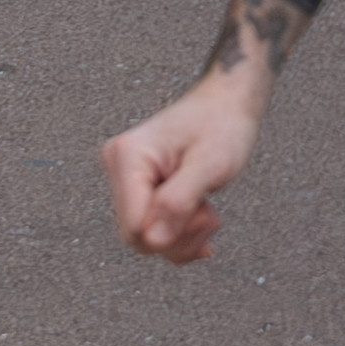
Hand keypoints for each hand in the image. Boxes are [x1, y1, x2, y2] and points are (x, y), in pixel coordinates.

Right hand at [102, 75, 265, 263]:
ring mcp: (126, 180)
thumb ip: (179, 202)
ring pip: (148, 238)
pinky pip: (153, 232)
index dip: (171, 232)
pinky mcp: (138, 190)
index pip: (135, 227)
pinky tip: (199, 216)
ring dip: (185, 233)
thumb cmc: (221, 123)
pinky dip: (181, 233)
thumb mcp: (209, 164)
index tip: (202, 209)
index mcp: (128, 156)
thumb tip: (154, 241)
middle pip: (139, 236)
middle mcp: (118, 167)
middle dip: (180, 233)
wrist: (226, 104)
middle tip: (207, 208)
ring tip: (204, 204)